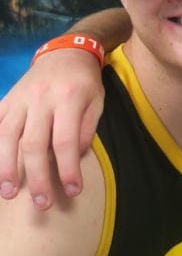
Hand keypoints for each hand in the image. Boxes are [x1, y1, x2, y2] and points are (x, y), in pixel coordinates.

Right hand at [0, 49, 104, 209]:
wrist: (66, 52)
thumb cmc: (85, 81)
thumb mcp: (97, 101)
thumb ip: (86, 129)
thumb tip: (74, 159)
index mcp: (68, 99)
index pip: (65, 141)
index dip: (67, 169)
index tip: (72, 190)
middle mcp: (41, 99)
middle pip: (34, 144)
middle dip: (37, 177)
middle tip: (42, 203)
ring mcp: (20, 98)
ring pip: (7, 137)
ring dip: (7, 168)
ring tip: (10, 193)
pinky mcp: (7, 99)